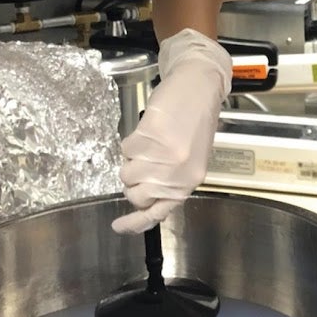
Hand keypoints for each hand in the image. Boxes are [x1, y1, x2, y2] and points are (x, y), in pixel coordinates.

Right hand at [111, 30, 232, 233]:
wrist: (199, 88)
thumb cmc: (195, 122)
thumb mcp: (190, 159)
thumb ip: (170, 182)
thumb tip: (145, 201)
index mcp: (189, 182)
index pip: (158, 212)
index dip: (135, 222)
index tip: (117, 227)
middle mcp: (177, 175)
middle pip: (135, 195)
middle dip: (133, 181)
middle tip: (144, 163)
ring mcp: (163, 157)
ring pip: (126, 173)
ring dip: (131, 160)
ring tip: (150, 144)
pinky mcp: (149, 138)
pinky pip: (125, 150)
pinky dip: (131, 141)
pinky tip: (148, 131)